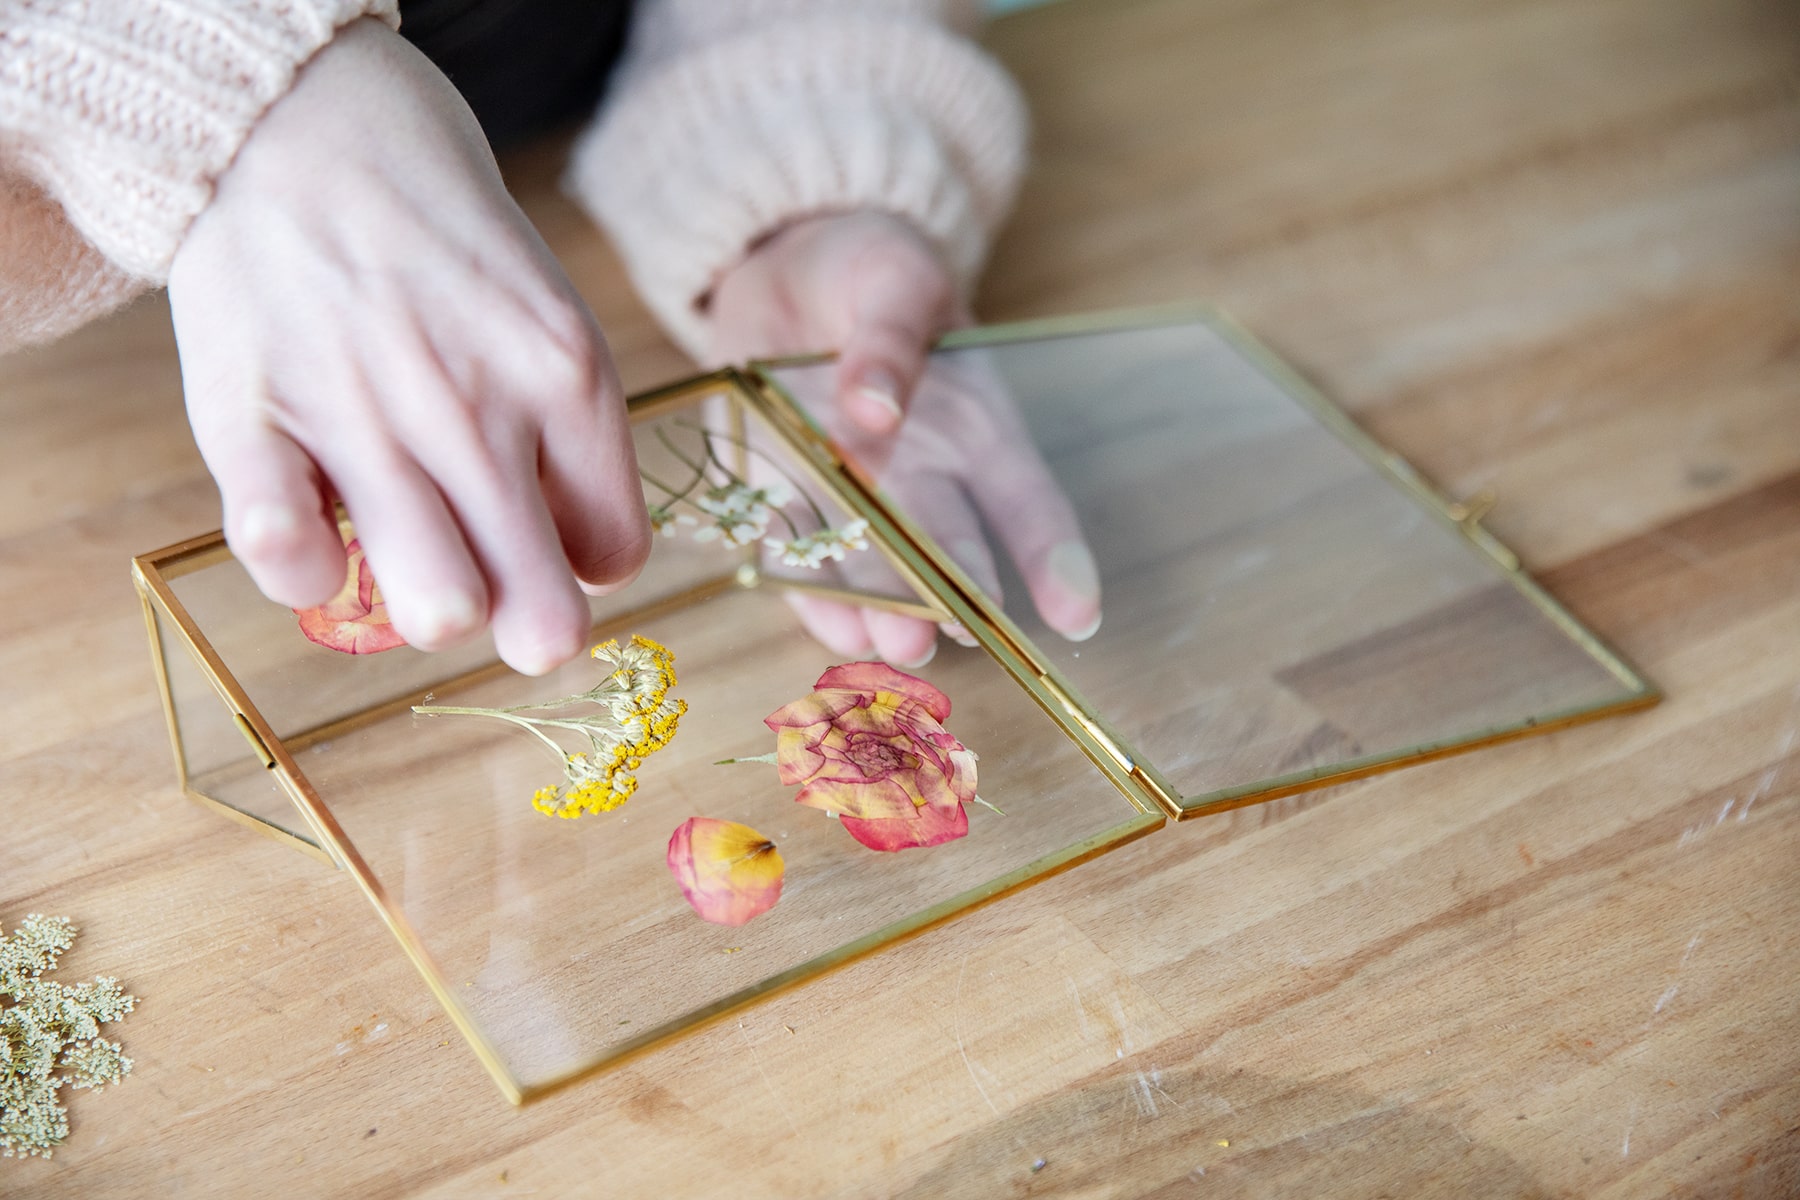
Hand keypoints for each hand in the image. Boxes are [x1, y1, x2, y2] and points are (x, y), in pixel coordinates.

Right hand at [167, 18, 648, 675]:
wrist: (302, 122)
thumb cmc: (439, 239)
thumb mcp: (548, 315)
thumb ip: (573, 439)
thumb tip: (585, 568)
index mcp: (566, 380)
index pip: (615, 556)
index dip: (583, 567)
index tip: (549, 535)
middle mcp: (477, 411)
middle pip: (540, 619)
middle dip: (528, 630)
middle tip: (496, 589)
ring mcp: (365, 418)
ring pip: (441, 609)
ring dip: (431, 605)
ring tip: (407, 551)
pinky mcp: (251, 417)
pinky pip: (289, 558)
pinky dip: (303, 572)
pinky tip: (311, 528)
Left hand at [707, 213, 1100, 664]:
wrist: (784, 265)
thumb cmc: (866, 271)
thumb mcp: (893, 275)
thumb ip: (890, 337)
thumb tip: (879, 406)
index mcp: (975, 423)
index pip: (1027, 499)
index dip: (1054, 557)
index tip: (1078, 615)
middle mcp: (924, 474)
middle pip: (947, 542)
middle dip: (952, 591)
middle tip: (952, 630)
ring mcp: (854, 493)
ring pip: (875, 564)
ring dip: (883, 609)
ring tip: (893, 647)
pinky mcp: (784, 496)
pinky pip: (799, 554)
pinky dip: (810, 594)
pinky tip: (829, 631)